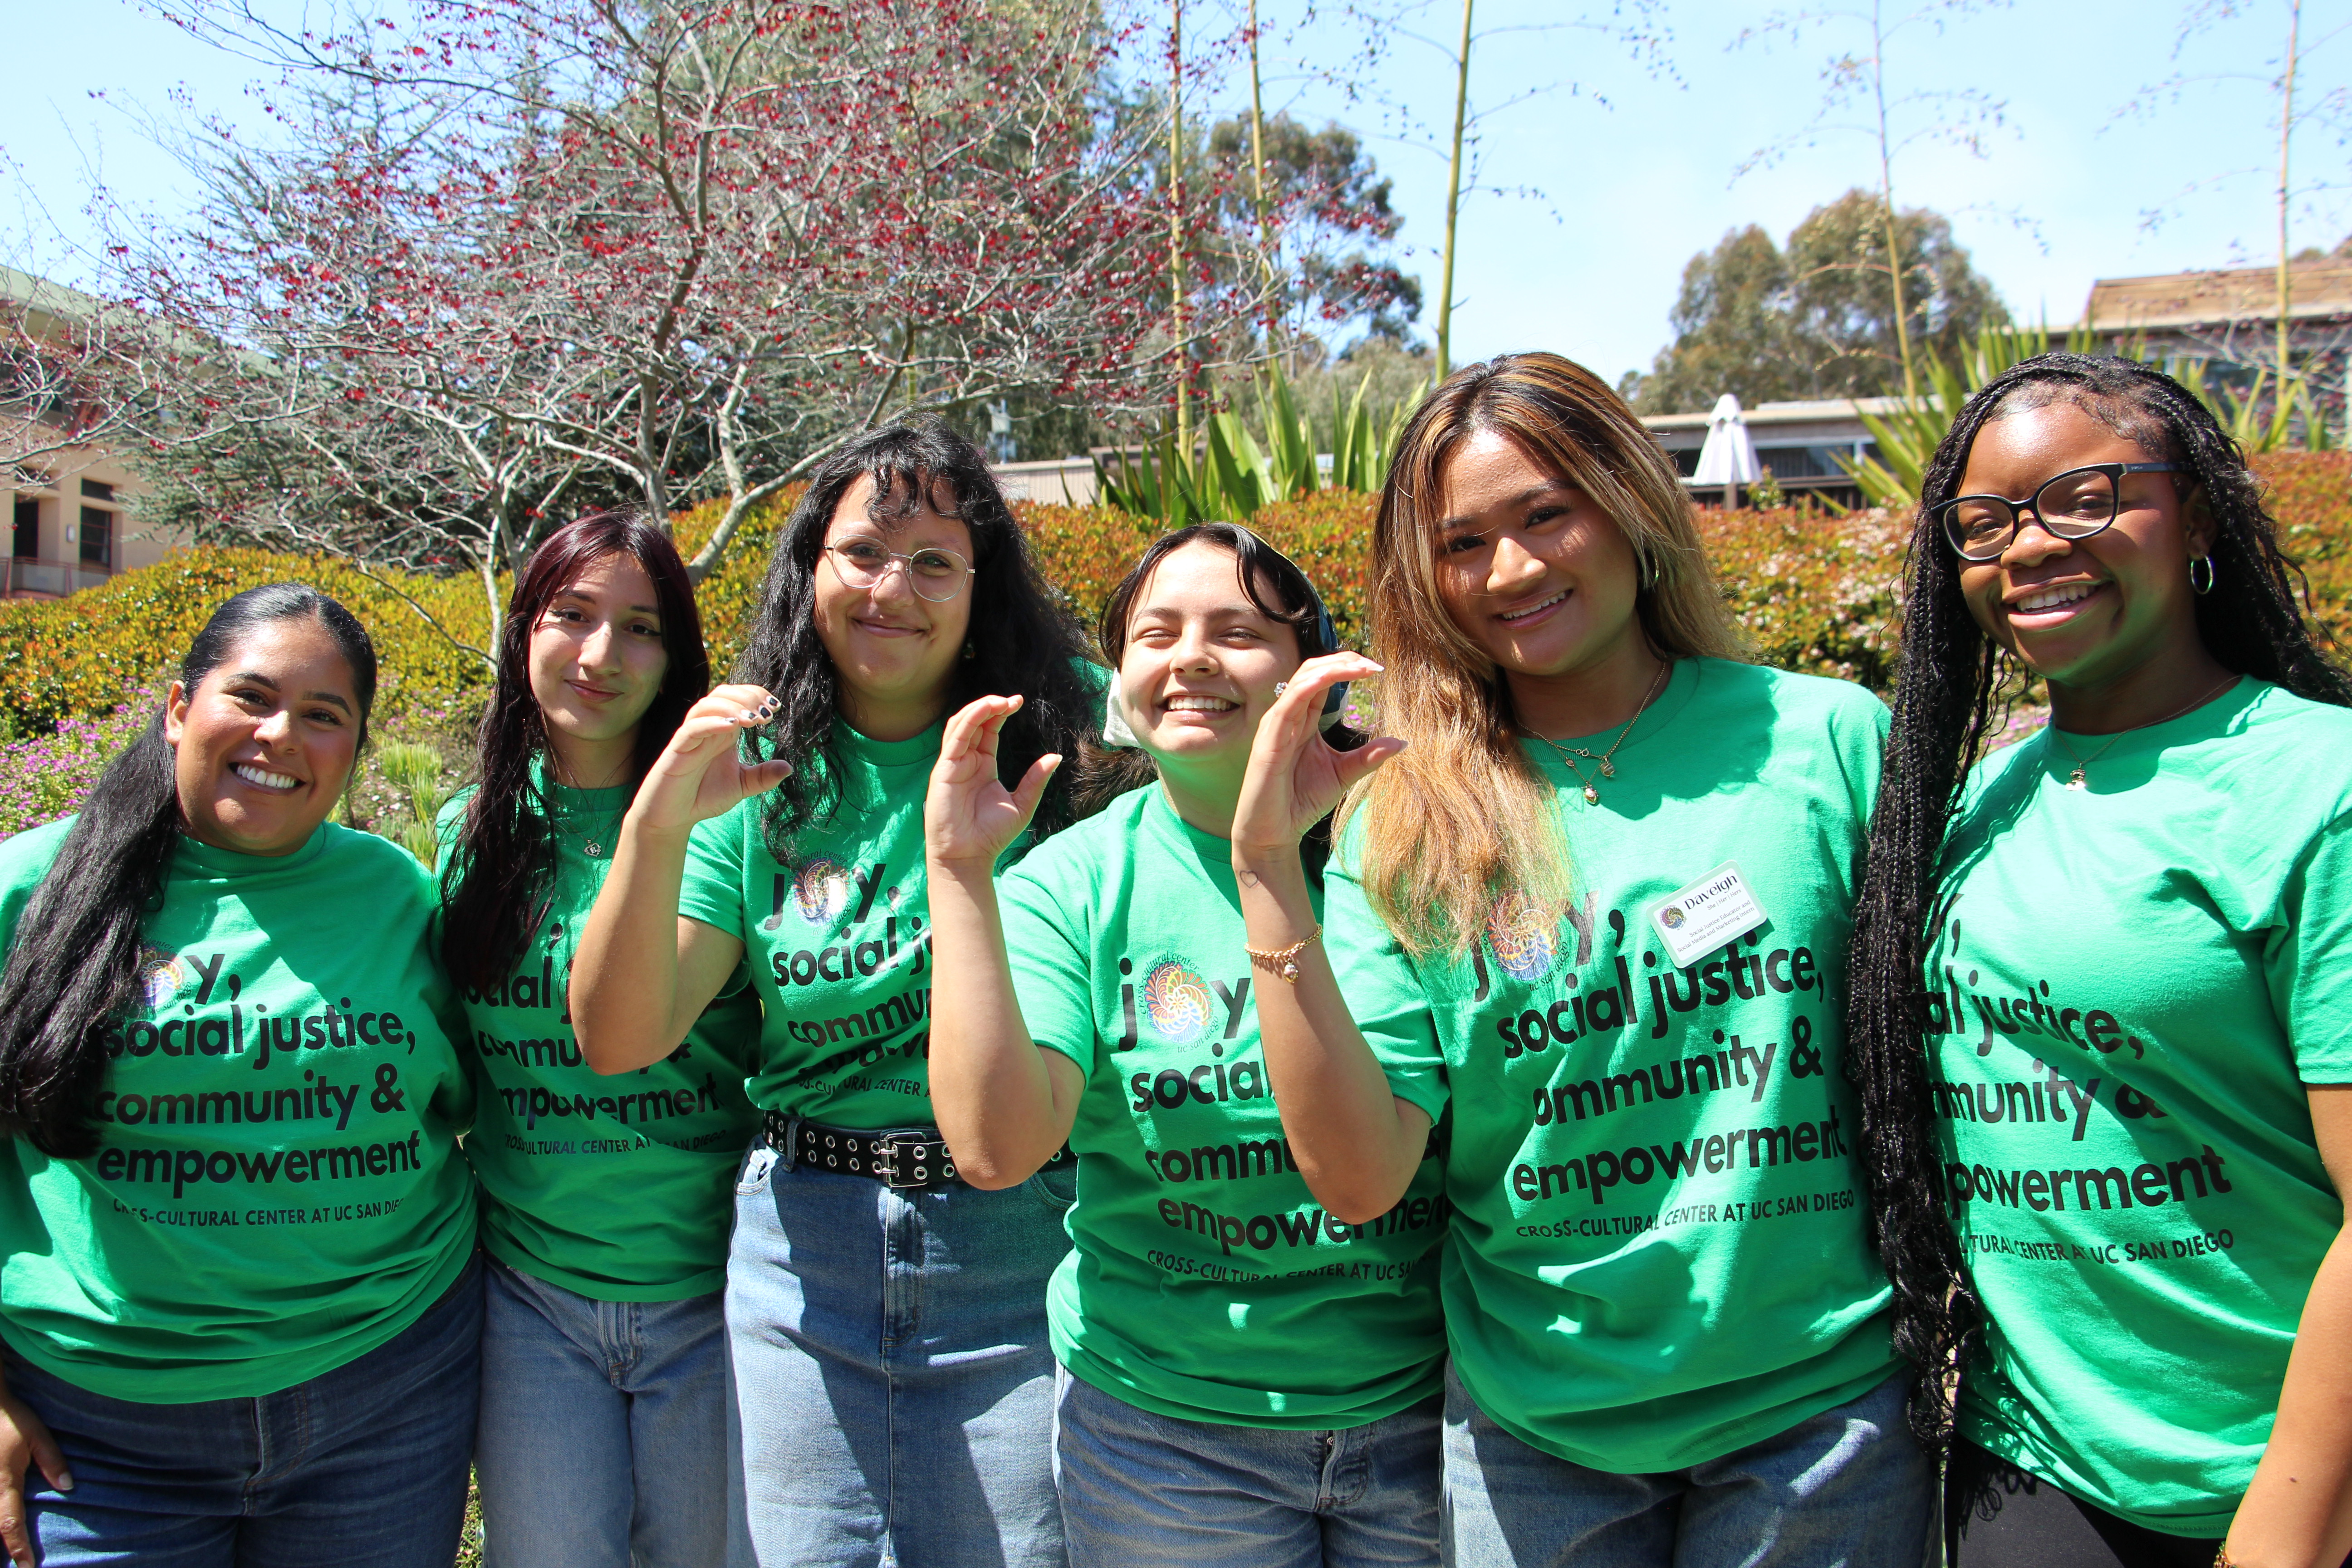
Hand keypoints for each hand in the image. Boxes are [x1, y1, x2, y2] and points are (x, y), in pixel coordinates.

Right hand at [0, 1385, 68, 1567]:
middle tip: (20, 1567)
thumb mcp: (38, 1436)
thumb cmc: (11, 1420)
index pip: (10, 1524)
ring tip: (6, 1557)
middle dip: (2, 1552)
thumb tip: (69, 1487)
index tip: (28, 1566)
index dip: (18, 1548)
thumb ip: (53, 1462)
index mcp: (3, 1483)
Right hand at [627, 684, 793, 834]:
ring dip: (731, 707)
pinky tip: (730, 727)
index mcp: (722, 732)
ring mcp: (690, 737)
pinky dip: (711, 723)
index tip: (776, 707)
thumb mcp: (740, 786)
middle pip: (722, 694)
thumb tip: (789, 767)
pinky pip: (691, 729)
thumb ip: (763, 777)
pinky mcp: (677, 750)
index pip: (737, 698)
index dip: (756, 695)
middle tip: (767, 714)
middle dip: (747, 697)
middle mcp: (706, 729)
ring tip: (752, 720)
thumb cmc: (702, 796)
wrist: (672, 818)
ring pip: (705, 705)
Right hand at [927, 695, 1059, 869]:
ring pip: (961, 724)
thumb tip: (1056, 756)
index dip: (1000, 713)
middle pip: (975, 722)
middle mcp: (966, 760)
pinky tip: (985, 709)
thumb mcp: (1022, 803)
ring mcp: (953, 764)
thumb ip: (1036, 779)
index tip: (1018, 702)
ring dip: (979, 708)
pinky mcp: (944, 769)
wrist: (969, 857)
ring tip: (1001, 701)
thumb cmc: (991, 835)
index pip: (988, 729)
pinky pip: (955, 737)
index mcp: (982, 765)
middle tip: (1013, 700)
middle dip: (992, 706)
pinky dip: (969, 719)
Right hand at [1231, 653, 1402, 859]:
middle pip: (1313, 671)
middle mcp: (1288, 716)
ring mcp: (1276, 725)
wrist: (1273, 834)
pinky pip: (1287, 703)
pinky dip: (1309, 685)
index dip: (1349, 668)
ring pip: (1301, 680)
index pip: (1323, 679)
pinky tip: (1329, 677)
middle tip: (1374, 664)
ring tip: (1361, 666)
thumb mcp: (1343, 774)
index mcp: (1304, 719)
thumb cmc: (1300, 802)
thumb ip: (1368, 756)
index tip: (1379, 669)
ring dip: (1332, 667)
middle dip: (1344, 660)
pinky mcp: (1268, 739)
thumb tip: (1402, 742)